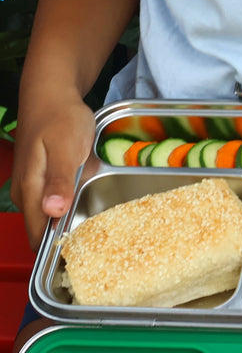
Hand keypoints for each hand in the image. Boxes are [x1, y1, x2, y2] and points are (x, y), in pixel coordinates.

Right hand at [12, 95, 95, 248]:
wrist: (52, 95)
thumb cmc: (60, 119)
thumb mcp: (66, 149)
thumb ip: (60, 181)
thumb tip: (52, 211)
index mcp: (32, 189)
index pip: (39, 235)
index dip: (59, 250)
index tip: (85, 257)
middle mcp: (27, 193)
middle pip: (46, 230)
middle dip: (71, 237)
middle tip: (102, 239)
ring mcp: (33, 187)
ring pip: (53, 216)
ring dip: (73, 218)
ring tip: (101, 220)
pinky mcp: (42, 180)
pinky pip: (57, 201)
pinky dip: (73, 202)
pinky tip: (89, 193)